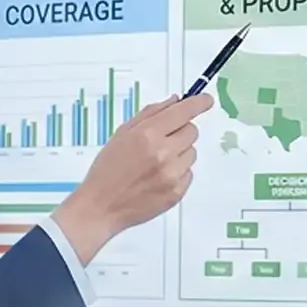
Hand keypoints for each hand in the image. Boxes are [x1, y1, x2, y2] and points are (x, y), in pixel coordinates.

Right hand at [47, 93, 210, 263]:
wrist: (101, 206)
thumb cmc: (107, 169)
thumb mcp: (122, 134)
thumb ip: (150, 114)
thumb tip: (176, 101)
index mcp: (148, 135)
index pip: (183, 112)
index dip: (198, 103)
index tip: (206, 100)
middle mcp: (163, 153)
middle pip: (192, 131)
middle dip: (180, 132)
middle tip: (163, 141)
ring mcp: (172, 174)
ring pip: (192, 153)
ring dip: (179, 153)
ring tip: (157, 163)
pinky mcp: (177, 192)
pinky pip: (189, 173)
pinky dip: (178, 172)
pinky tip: (158, 178)